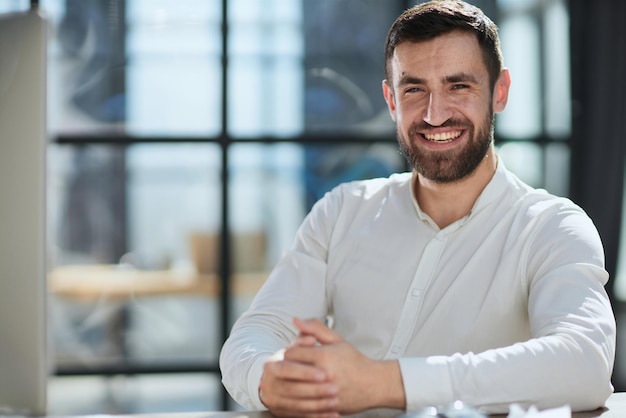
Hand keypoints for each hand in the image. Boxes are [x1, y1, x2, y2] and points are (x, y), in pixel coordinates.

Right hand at [259, 342, 340, 417]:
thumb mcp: (302, 345)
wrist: (281, 380)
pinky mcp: (281, 412)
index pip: (286, 368)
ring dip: (318, 405)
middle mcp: (269, 382)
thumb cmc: (297, 360)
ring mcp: (274, 399)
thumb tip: (307, 333)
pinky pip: (300, 416)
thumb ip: (307, 334)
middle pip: (291, 389)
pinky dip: (317, 416)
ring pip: (296, 404)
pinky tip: (331, 413)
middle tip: (334, 389)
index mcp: (272, 364)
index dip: (305, 372)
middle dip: (314, 390)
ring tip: (335, 401)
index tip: (324, 373)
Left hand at [284, 317, 405, 413]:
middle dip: (288, 369)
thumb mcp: (336, 340)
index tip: (293, 354)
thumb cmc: (354, 361)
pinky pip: (304, 404)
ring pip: (294, 390)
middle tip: (291, 367)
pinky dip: (300, 399)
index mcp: (324, 356)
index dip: (289, 353)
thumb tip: (295, 320)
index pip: (291, 354)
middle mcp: (324, 374)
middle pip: (290, 372)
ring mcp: (325, 392)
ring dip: (291, 384)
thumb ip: (315, 328)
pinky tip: (303, 394)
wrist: (374, 384)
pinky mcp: (327, 406)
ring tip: (295, 380)